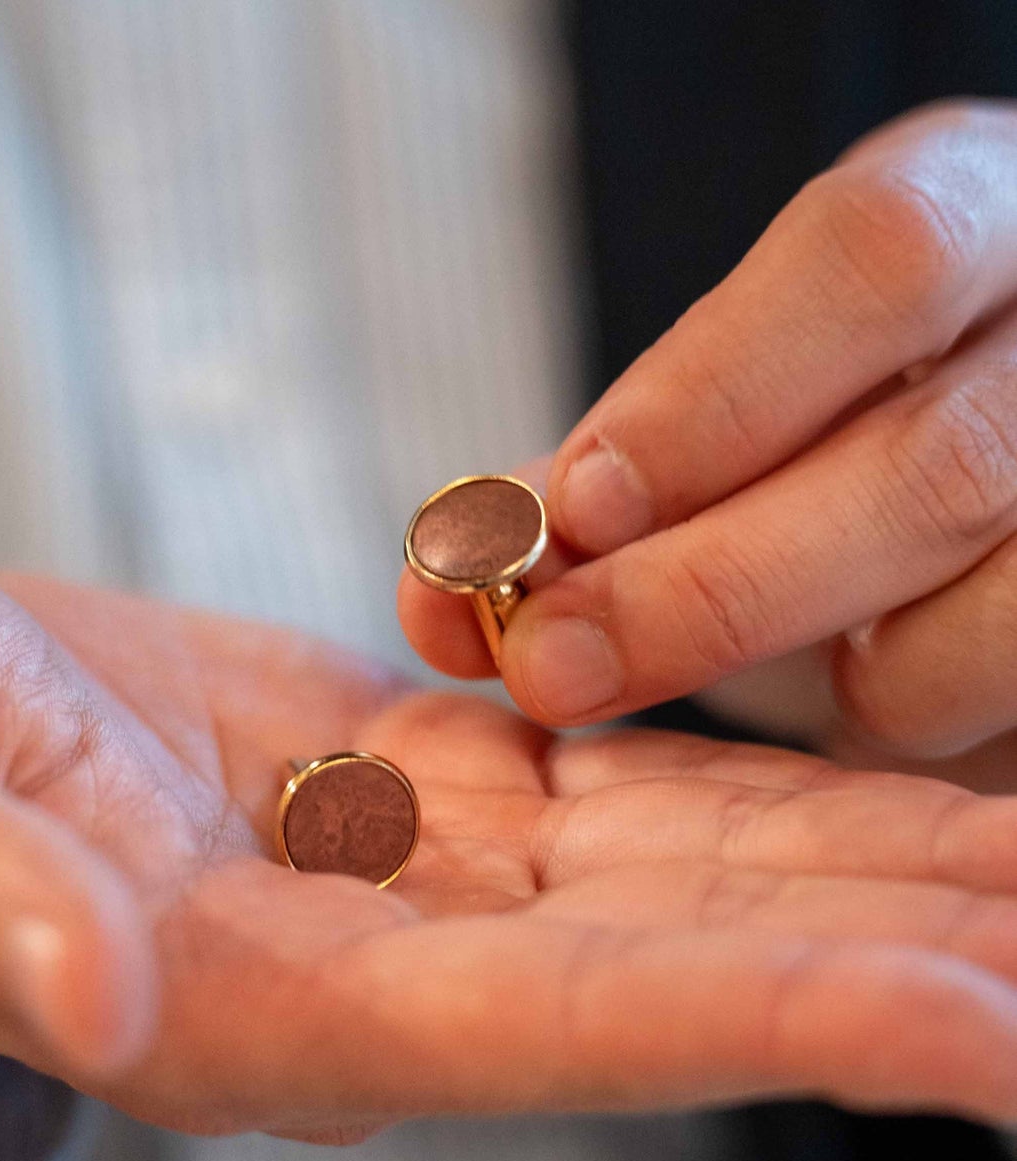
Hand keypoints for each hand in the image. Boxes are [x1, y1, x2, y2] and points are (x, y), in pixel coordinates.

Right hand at [0, 545, 1016, 1144]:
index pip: (543, 1033)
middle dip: (895, 960)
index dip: (758, 1026)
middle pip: (675, 971)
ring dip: (873, 865)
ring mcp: (403, 877)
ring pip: (681, 876)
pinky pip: (619, 787)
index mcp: (243, 1005)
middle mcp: (366, 966)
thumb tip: (81, 1000)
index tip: (973, 1028)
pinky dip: (763, 776)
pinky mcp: (407, 785)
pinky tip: (881, 753)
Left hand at [401, 102, 1016, 772]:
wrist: (1001, 482)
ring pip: (995, 610)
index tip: (575, 513)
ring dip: (837, 670)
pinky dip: (909, 711)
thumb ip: (588, 493)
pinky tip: (869, 674)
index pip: (872, 261)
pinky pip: (1010, 693)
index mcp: (969, 213)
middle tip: (553, 665)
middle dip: (711, 587)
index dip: (711, 398)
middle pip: (935, 462)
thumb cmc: (840, 428)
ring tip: (775, 659)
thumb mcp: (726, 417)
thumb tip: (436, 599)